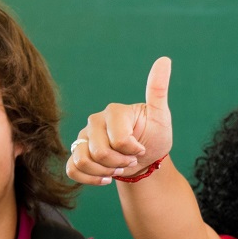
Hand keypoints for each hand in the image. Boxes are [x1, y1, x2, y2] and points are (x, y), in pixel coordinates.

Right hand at [67, 56, 173, 185]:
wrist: (145, 159)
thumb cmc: (154, 136)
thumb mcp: (161, 116)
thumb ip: (157, 90)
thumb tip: (165, 59)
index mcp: (114, 111)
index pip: (119, 139)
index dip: (133, 150)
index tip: (142, 147)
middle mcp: (95, 121)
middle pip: (99, 152)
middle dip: (120, 163)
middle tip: (131, 160)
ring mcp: (83, 137)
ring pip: (84, 161)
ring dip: (105, 172)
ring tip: (118, 168)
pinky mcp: (77, 153)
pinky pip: (72, 169)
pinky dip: (89, 178)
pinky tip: (105, 178)